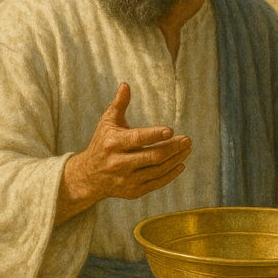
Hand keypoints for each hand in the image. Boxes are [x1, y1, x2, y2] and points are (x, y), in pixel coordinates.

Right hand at [58, 83, 191, 221]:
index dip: (154, 135)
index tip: (171, 130)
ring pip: (157, 170)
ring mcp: (126, 180)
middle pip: (152, 156)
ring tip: (187, 149)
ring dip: (175, 159)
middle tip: (188, 140)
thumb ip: (119, 104)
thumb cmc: (102, 143)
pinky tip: (180, 164)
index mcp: (113, 143)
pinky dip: (170, 175)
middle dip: (173, 148)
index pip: (137, 139)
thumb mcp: (107, 123)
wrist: (88, 176)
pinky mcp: (133, 192)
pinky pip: (156, 183)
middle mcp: (119, 163)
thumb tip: (126, 85)